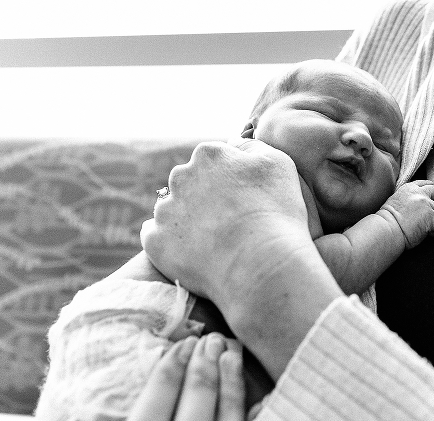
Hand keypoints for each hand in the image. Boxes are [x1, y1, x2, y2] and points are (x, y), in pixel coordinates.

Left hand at [141, 139, 309, 300]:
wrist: (261, 264)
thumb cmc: (276, 214)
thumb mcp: (279, 165)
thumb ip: (253, 146)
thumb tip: (234, 143)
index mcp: (210, 156)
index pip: (214, 161)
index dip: (230, 181)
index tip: (243, 200)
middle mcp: (180, 177)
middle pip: (189, 183)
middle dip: (204, 197)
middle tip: (230, 222)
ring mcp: (165, 211)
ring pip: (171, 210)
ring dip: (187, 220)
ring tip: (214, 242)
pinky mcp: (156, 242)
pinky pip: (154, 236)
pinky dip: (171, 242)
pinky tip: (192, 252)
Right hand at [379, 180, 433, 248]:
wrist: (384, 231)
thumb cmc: (386, 223)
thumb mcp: (395, 202)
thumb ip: (408, 200)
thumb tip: (418, 209)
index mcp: (408, 188)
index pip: (426, 184)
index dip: (430, 194)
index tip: (428, 204)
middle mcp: (418, 193)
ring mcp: (426, 204)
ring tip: (429, 229)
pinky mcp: (431, 217)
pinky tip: (430, 235)